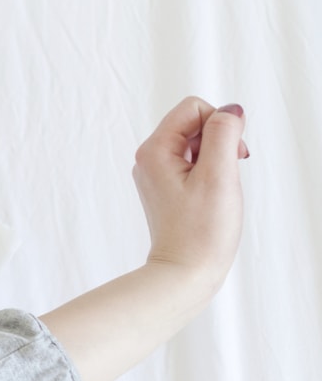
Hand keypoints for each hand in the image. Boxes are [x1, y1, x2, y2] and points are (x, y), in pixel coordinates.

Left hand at [134, 96, 249, 290]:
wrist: (185, 273)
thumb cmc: (201, 230)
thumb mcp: (218, 174)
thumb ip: (224, 134)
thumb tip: (230, 110)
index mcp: (153, 150)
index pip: (193, 108)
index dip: (220, 123)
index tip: (231, 154)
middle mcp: (149, 158)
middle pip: (194, 123)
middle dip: (219, 140)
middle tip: (228, 171)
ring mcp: (156, 173)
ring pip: (196, 143)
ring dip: (217, 156)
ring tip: (220, 186)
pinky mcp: (167, 187)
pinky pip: (193, 162)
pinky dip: (210, 170)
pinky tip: (214, 193)